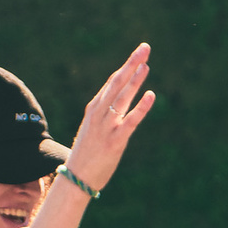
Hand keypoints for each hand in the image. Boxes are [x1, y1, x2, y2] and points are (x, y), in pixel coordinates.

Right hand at [61, 44, 155, 194]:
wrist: (76, 179)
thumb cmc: (86, 155)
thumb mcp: (93, 130)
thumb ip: (105, 116)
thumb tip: (117, 106)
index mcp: (94, 109)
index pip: (112, 83)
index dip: (126, 68)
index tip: (139, 56)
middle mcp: (99, 114)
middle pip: (117, 83)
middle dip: (131, 64)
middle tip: (144, 48)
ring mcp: (106, 126)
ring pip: (122, 97)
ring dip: (136, 80)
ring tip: (147, 65)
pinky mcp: (115, 141)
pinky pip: (130, 121)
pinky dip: (141, 107)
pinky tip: (151, 95)